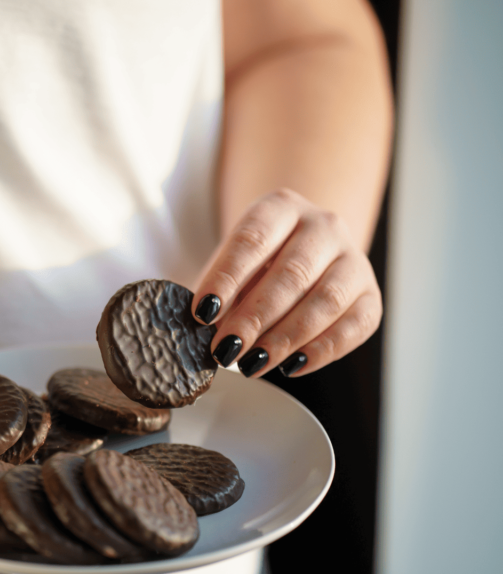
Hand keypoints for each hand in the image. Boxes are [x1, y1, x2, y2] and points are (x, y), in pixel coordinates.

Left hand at [192, 188, 381, 377]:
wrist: (304, 250)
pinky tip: (291, 366)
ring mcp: (353, 259)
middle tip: (226, 348)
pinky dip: (321, 351)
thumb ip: (218, 289)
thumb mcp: (232, 262)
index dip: (226, 278)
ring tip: (253, 363)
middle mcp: (324, 226)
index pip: (252, 240)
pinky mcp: (371, 295)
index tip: (202, 312)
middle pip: (291, 273)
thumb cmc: (257, 262)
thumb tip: (202, 326)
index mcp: (281, 207)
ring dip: (286, 338)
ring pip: (326, 301)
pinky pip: (354, 326)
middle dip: (254, 317)